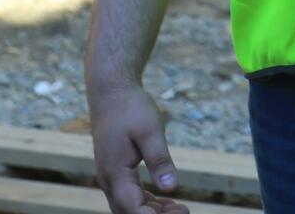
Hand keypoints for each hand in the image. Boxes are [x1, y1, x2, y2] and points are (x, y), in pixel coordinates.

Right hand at [89, 82, 188, 213]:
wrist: (111, 92)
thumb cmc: (131, 108)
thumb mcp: (151, 131)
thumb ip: (159, 160)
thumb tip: (172, 188)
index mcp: (115, 173)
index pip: (133, 209)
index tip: (182, 212)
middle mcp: (108, 180)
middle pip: (129, 212)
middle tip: (185, 211)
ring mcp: (110, 177)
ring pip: (128, 206)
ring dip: (152, 211)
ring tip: (181, 209)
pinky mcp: (115, 171)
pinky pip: (129, 195)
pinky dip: (147, 202)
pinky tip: (166, 201)